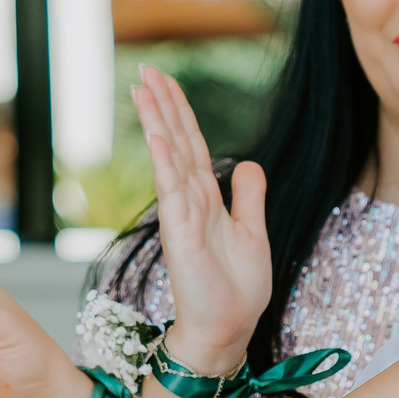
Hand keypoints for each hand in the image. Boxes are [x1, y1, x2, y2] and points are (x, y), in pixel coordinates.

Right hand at [134, 66, 267, 374]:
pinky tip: (157, 135)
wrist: (228, 328)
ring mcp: (181, 215)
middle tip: (147, 69)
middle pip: (176, 141)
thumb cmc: (237, 289)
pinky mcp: (180, 233)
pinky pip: (171, 190)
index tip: (165, 82)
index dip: (180, 112)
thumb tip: (248, 164)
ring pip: (170, 157)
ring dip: (158, 122)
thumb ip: (249, 197)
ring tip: (144, 88)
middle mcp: (190, 201)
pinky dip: (164, 162)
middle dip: (163, 104)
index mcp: (207, 199)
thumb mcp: (253, 232)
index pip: (192, 145)